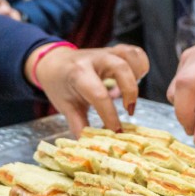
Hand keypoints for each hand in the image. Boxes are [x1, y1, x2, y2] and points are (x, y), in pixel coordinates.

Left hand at [29, 44, 148, 134]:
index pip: (99, 95)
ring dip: (137, 74)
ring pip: (130, 56)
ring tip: (130, 92)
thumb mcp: (65, 105)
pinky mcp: (115, 51)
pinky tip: (135, 80)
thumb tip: (89, 144)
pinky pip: (134, 53)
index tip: (116, 132)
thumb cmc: (59, 85)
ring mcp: (106, 52)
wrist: (54, 62)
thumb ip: (78, 124)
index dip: (110, 116)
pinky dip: (140, 65)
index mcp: (78, 73)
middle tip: (129, 111)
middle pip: (121, 68)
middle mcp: (94, 59)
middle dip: (130, 91)